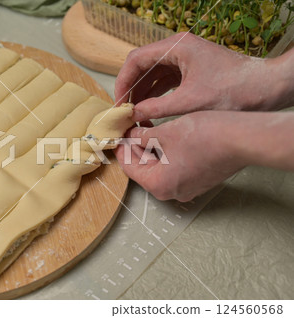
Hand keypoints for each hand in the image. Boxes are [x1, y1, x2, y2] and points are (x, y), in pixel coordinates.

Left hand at [114, 111, 246, 201]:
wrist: (243, 139)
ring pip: (158, 167)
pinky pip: (173, 168)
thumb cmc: (206, 137)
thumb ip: (142, 137)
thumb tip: (130, 135)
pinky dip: (165, 153)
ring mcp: (186, 188)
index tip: (117, 134)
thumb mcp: (165, 133)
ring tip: (146, 128)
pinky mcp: (197, 180)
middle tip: (131, 127)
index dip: (121, 147)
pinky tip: (164, 135)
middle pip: (143, 168)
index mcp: (159, 185)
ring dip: (150, 148)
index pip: (129, 166)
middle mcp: (171, 192)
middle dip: (136, 147)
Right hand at [115, 32, 293, 120]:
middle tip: (123, 112)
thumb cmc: (235, 90)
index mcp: (176, 47)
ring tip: (133, 115)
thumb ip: (158, 108)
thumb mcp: (191, 102)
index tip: (118, 103)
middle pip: (142, 66)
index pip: (136, 60)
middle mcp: (178, 49)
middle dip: (131, 89)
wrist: (268, 88)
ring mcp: (184, 60)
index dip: (123, 81)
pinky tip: (149, 111)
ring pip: (152, 75)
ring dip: (142, 94)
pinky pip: (165, 82)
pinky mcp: (191, 71)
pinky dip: (155, 96)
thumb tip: (134, 114)